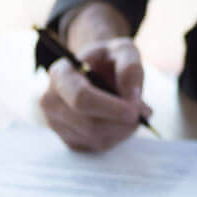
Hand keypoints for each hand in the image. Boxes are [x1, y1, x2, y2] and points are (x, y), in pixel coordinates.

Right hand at [38, 1, 150, 150]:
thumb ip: (130, 68)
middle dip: (121, 122)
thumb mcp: (124, 50)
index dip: (110, 108)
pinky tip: (123, 121)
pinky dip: (118, 136)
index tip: (135, 111)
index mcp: (61, 74)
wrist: (95, 68)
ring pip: (95, 138)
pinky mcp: (68, 139)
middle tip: (145, 111)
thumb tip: (132, 98)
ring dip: (123, 129)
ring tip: (136, 112)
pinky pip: (97, 146)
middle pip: (89, 124)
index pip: (81, 98)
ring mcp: (56, 123)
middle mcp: (51, 100)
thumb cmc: (109, 59)